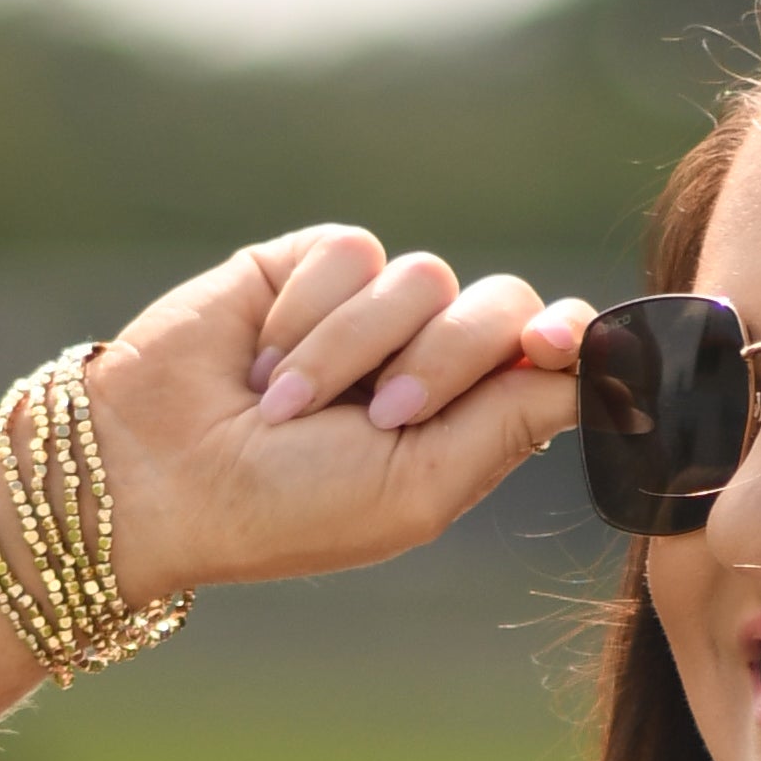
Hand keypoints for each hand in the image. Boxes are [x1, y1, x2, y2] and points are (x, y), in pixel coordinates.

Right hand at [67, 226, 590, 607]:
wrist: (163, 471)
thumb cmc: (289, 507)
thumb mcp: (417, 486)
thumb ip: (510, 423)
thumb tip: (596, 367)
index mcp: (466, 423)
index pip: (548, 356)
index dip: (568, 340)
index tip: (554, 342)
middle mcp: (428, 359)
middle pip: (499, 305)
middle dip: (448, 358)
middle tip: (384, 416)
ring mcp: (371, 309)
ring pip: (423, 278)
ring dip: (356, 351)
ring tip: (289, 406)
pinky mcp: (311, 265)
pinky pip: (352, 252)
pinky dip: (310, 314)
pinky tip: (262, 360)